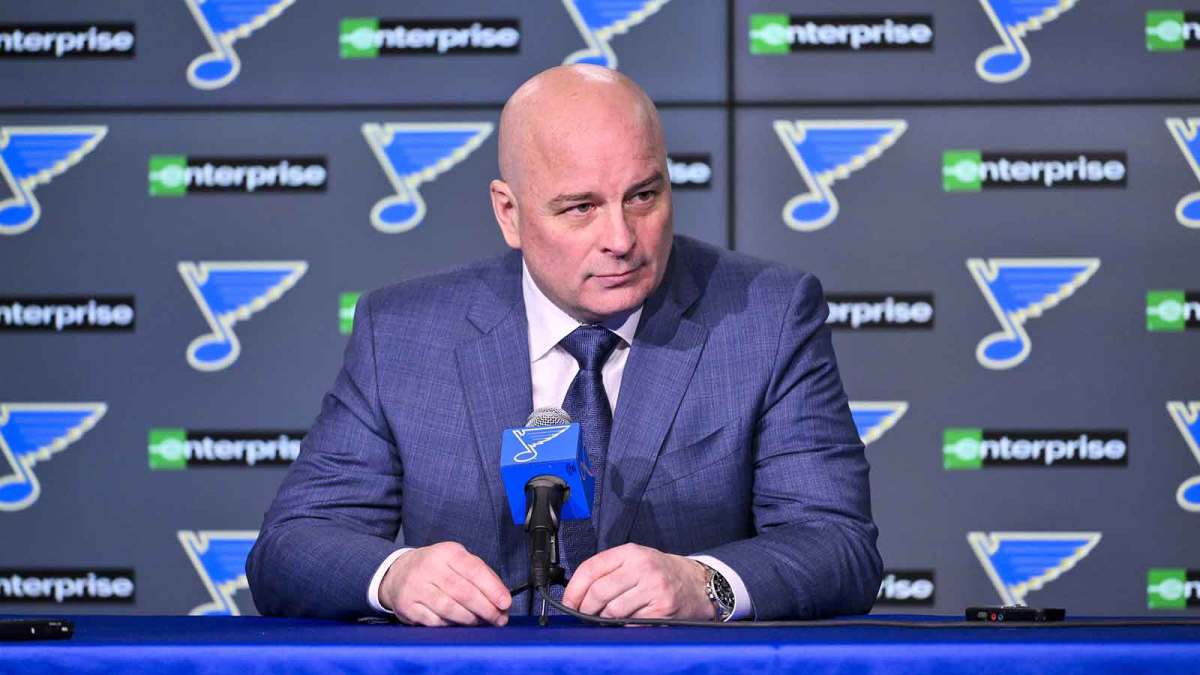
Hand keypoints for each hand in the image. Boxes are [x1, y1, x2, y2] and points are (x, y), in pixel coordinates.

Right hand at [378, 541, 511, 625]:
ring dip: (471, 619)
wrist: (398, 572)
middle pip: (463, 593)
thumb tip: (502, 597)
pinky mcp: (407, 606)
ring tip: (482, 622)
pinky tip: (460, 624)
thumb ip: (481, 575)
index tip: (505, 603)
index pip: (474, 571)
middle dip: (486, 609)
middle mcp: (429, 567)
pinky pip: (435, 621)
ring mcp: (415, 587)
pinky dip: (451, 625)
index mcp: (447, 552)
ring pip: (449, 609)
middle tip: (499, 619)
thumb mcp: (457, 560)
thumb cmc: (436, 567)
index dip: (493, 589)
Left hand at [562, 543, 713, 620]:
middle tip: (583, 614)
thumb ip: (609, 570)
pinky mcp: (662, 609)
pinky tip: (627, 621)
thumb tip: (577, 593)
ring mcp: (653, 588)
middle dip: (585, 608)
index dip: (574, 588)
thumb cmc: (660, 572)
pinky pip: (630, 623)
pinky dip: (623, 626)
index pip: (591, 568)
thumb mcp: (636, 560)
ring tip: (607, 618)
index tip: (567, 602)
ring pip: (612, 611)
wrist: (697, 584)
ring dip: (604, 620)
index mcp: (631, 552)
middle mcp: (642, 567)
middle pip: (599, 592)